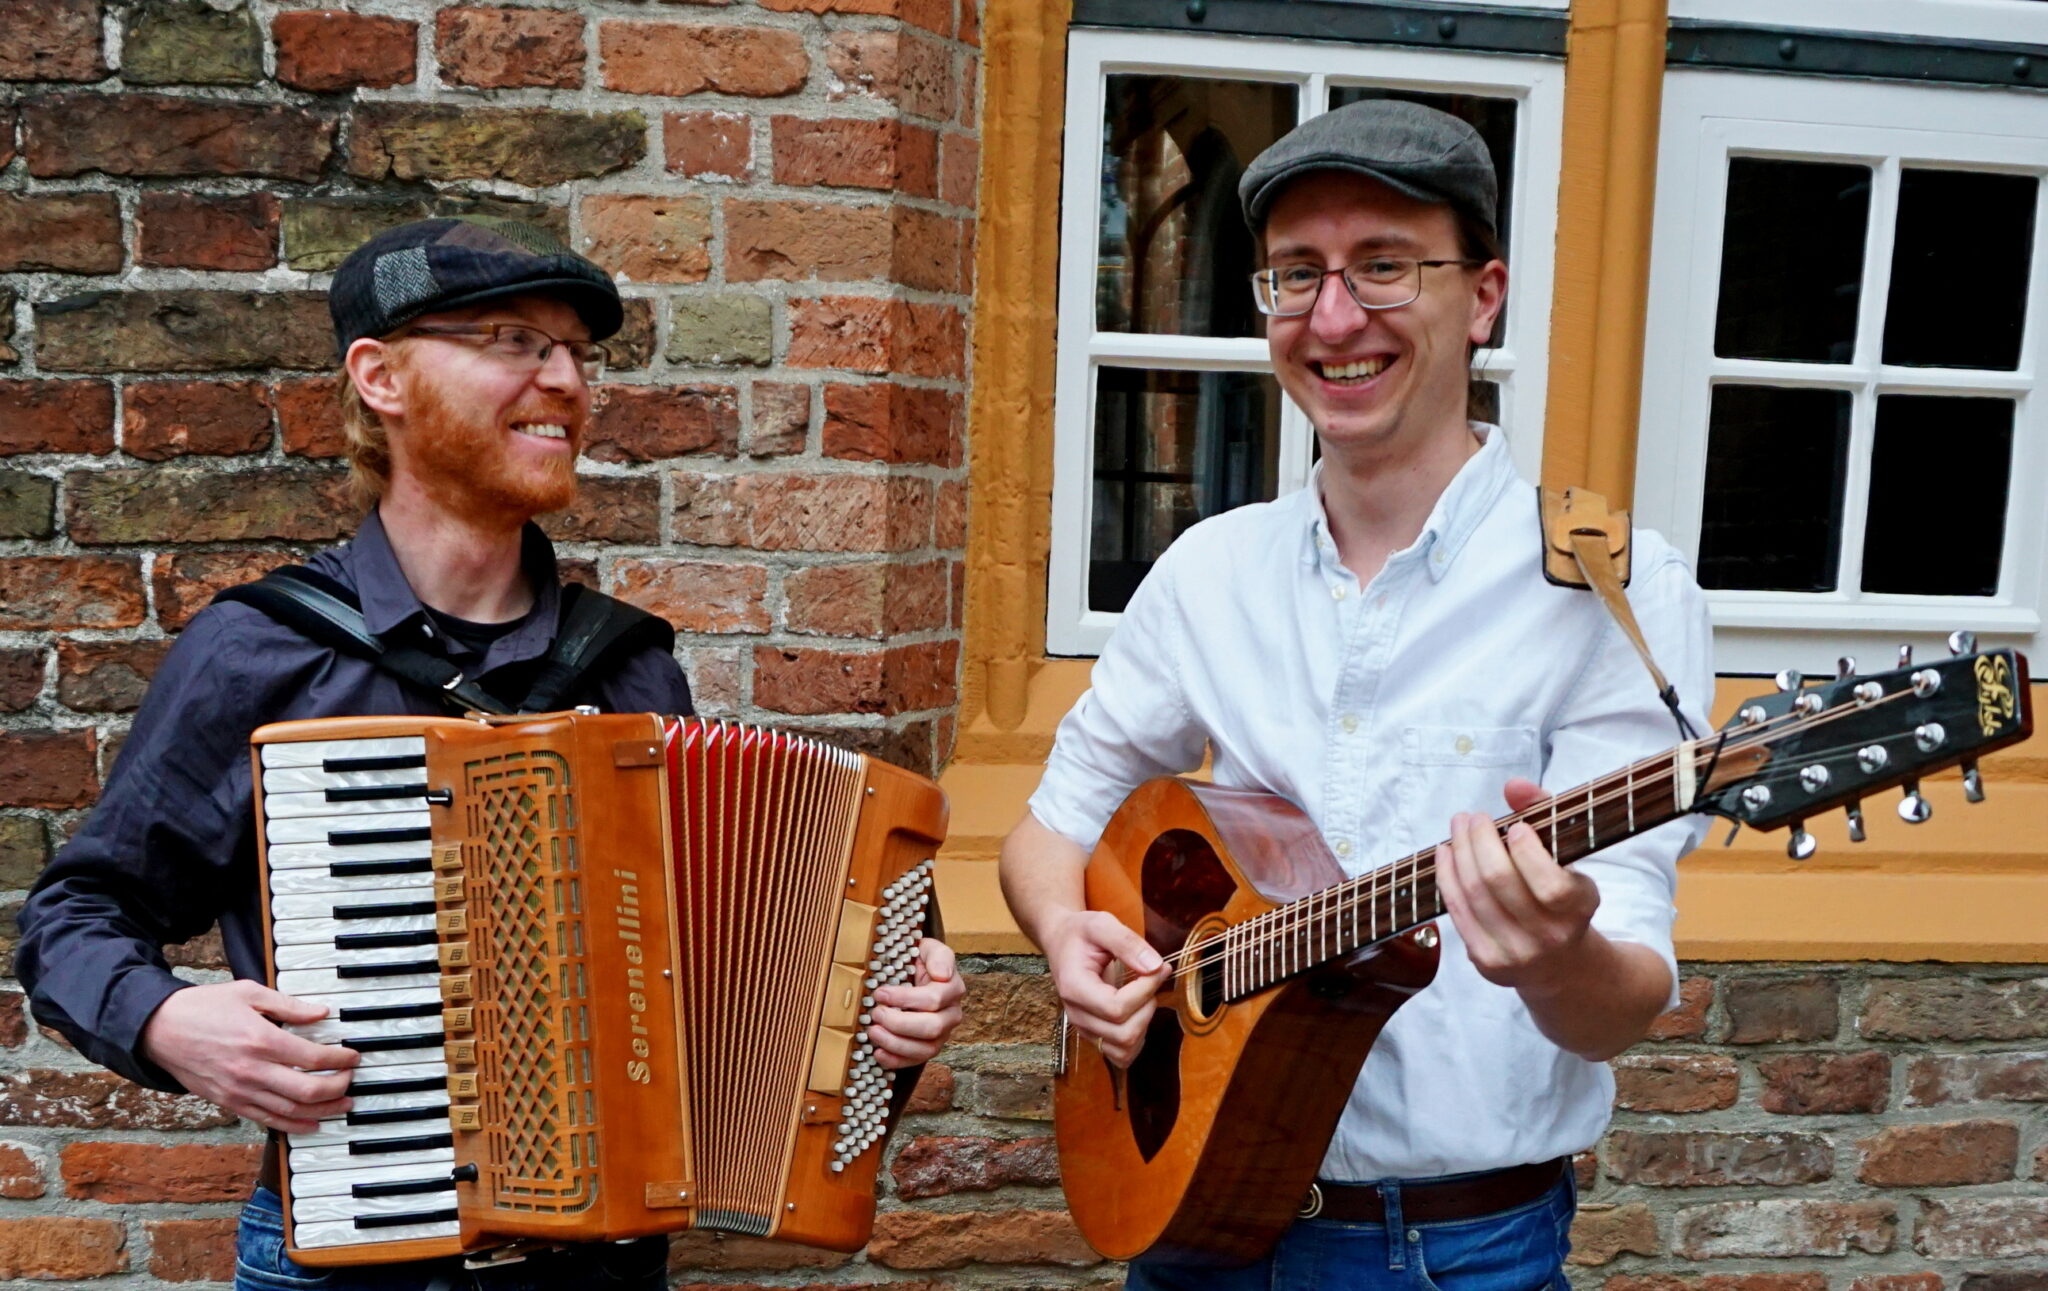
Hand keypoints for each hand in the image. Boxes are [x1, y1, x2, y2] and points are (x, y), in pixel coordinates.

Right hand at [140, 981, 358, 1132]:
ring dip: (322, 1111)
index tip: (353, 1056)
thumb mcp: (249, 993)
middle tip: (351, 1080)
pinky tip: (311, 1123)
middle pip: (307, 1090)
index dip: (340, 1059)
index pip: (314, 1057)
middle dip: (337, 1088)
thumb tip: (322, 1013)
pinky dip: (292, 1125)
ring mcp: (239, 1091)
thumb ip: (289, 1005)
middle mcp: (252, 1070)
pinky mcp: (228, 1102)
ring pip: (290, 1111)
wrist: (159, 1030)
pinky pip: (266, 1120)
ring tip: (343, 1104)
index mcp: (261, 1040)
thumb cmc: (204, 1007)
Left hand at [868, 938, 965, 1069]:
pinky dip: (896, 1061)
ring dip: (895, 1044)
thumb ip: (939, 955)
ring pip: (925, 1049)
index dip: (904, 999)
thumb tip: (942, 975)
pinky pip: (916, 1061)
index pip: (933, 999)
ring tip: (872, 1032)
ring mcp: (942, 1034)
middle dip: (899, 1023)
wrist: (918, 974)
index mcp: (953, 989)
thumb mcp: (929, 948)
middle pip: (931, 1028)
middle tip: (875, 1013)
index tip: (880, 993)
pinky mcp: (929, 1048)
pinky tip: (878, 1052)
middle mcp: (952, 1015)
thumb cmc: (921, 961)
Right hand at [1042, 909, 1168, 1068]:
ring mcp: (1085, 1028)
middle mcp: (1077, 1015)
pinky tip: (1139, 1013)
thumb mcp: (1102, 924)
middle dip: (1147, 1007)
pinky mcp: (1094, 1035)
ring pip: (1124, 1049)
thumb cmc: (1080, 933)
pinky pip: (1121, 1055)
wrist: (1062, 942)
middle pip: (1123, 1033)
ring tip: (1144, 996)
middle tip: (1152, 979)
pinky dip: (1138, 1039)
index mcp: (1074, 988)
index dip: (1144, 991)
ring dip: (1144, 1024)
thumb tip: (1156, 967)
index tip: (1157, 967)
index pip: (1116, 1008)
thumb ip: (1128, 943)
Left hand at [1434, 777, 1600, 995]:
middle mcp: (1550, 937)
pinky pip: (1457, 911)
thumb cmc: (1562, 896)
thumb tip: (1514, 785)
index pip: (1550, 884)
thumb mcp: (1566, 856)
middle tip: (1473, 817)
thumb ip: (1544, 812)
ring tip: (1458, 827)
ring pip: (1473, 894)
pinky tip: (1446, 853)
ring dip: (1459, 851)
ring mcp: (1516, 954)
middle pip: (1498, 881)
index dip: (1526, 851)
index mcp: (1579, 909)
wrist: (1562, 965)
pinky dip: (1446, 876)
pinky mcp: (1487, 962)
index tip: (1515, 826)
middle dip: (1479, 839)